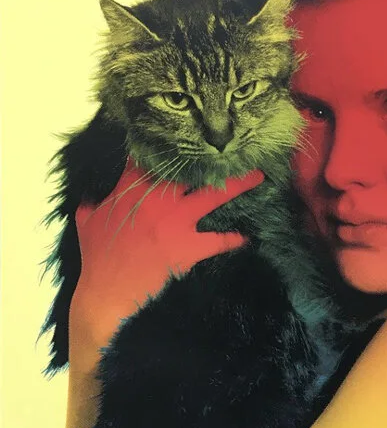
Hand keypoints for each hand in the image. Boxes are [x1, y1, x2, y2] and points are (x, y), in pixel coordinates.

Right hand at [69, 157, 263, 368]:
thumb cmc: (97, 258)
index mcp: (131, 190)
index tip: (185, 134)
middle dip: (211, 158)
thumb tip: (90, 197)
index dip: (167, 144)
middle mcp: (158, 200)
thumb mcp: (87, 223)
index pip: (149, 157)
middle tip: (232, 148)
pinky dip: (232, 239)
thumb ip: (92, 204)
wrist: (106, 293)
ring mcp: (175, 222)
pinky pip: (217, 241)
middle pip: (191, 170)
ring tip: (258, 176)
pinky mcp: (188, 247)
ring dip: (238, 185)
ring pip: (213, 196)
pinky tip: (244, 238)